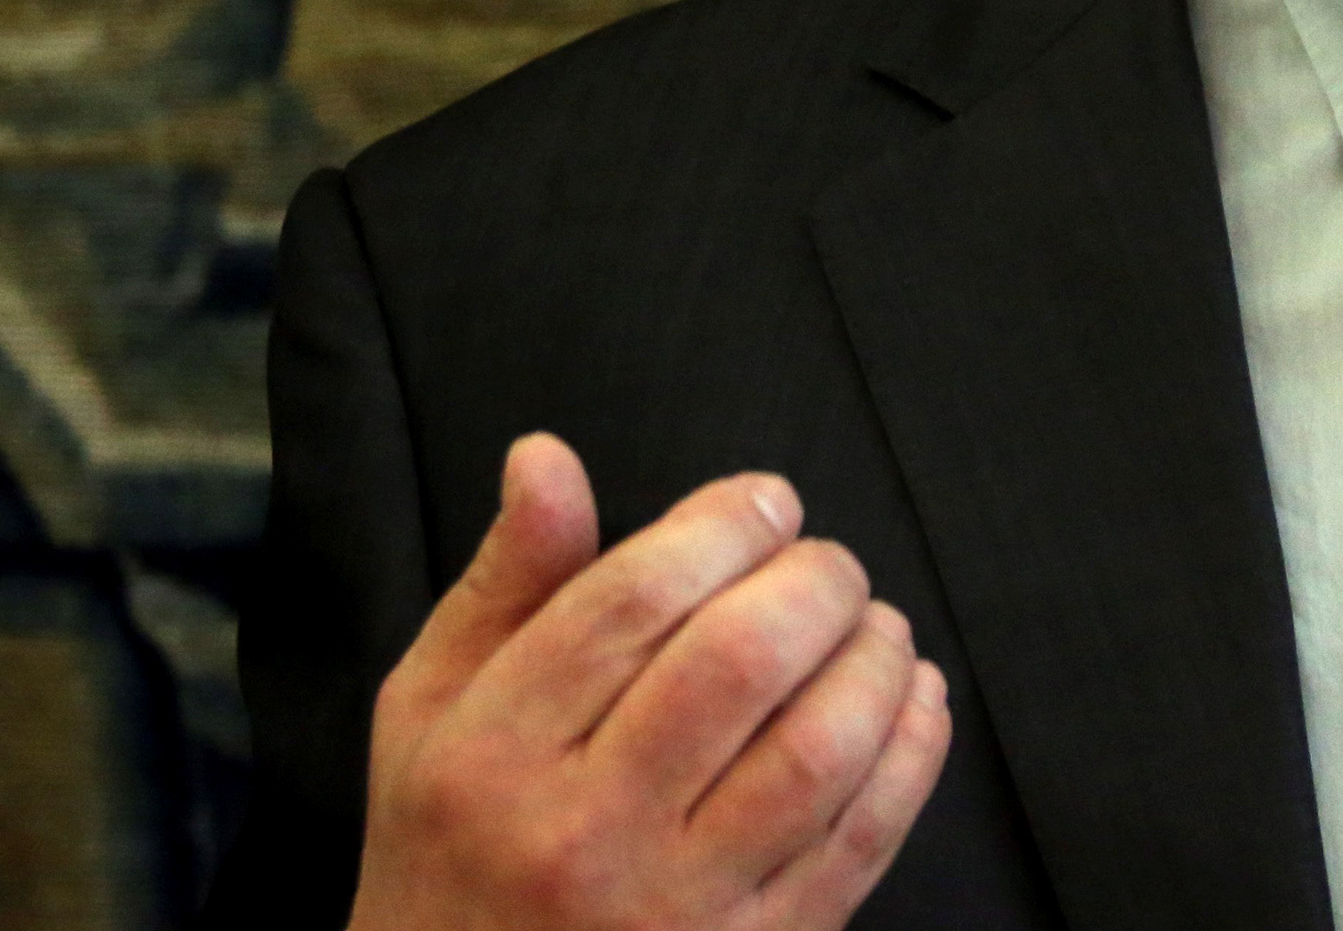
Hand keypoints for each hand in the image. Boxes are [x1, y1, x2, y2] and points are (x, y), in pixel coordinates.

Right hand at [350, 434, 950, 930]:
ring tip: (874, 624)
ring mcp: (675, 908)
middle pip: (738, 660)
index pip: (633, 598)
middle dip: (814, 581)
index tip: (767, 501)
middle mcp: (583, 832)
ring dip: (873, 661)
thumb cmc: (449, 854)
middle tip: (827, 563)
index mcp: (494, 754)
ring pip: (815, 751)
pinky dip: (911, 752)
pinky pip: (861, 840)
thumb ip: (503, 584)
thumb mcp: (431, 714)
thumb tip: (547, 457)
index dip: (724, 523)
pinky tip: (912, 700)